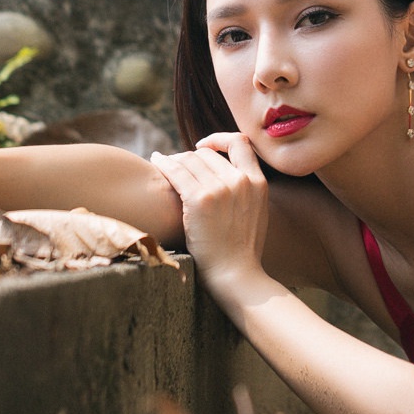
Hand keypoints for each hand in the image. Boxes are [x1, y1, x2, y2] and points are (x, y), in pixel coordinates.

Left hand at [150, 134, 269, 292]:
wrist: (235, 274)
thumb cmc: (241, 250)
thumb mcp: (255, 213)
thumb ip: (245, 190)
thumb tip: (228, 175)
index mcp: (258, 182)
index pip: (240, 142)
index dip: (219, 139)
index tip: (204, 147)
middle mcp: (241, 180)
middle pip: (207, 154)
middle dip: (189, 157)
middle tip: (175, 166)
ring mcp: (221, 189)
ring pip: (190, 160)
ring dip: (174, 160)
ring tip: (163, 164)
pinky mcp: (200, 200)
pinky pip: (176, 172)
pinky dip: (163, 164)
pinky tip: (155, 161)